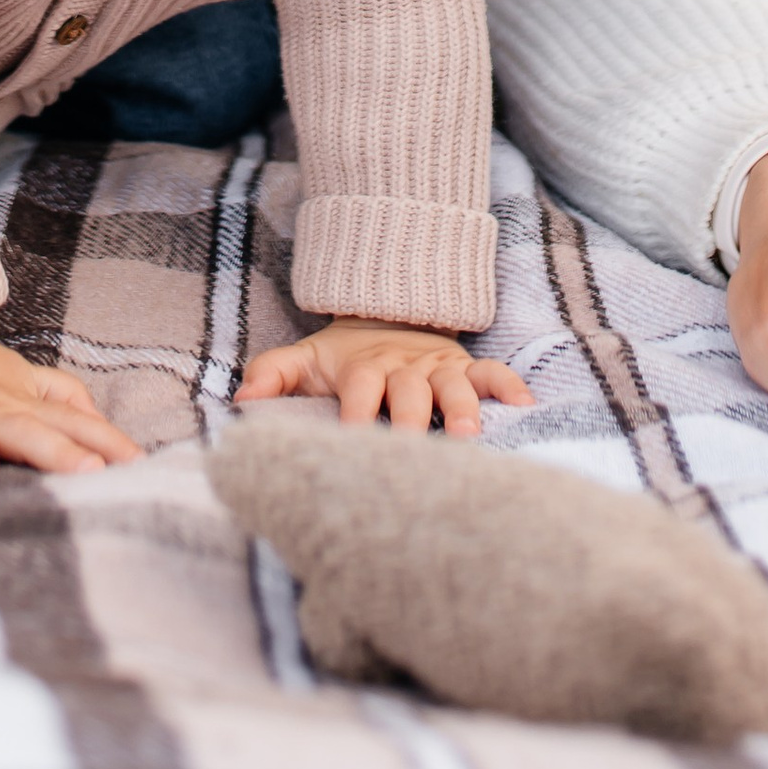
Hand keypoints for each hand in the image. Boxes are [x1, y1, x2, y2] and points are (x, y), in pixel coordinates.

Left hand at [236, 319, 531, 436]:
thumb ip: (273, 375)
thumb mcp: (305, 359)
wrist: (384, 316)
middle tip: (415, 452)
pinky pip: (492, 373)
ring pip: (455, 385)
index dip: (356, 416)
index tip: (352, 446)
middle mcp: (404, 368)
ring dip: (464, 408)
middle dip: (413, 422)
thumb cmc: (342, 358)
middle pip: (410, 394)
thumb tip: (240, 401)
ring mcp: (438, 367)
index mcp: (363, 369)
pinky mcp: (465, 366)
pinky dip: (510, 388)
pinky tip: (527, 408)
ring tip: (471, 437)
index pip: (360, 392)